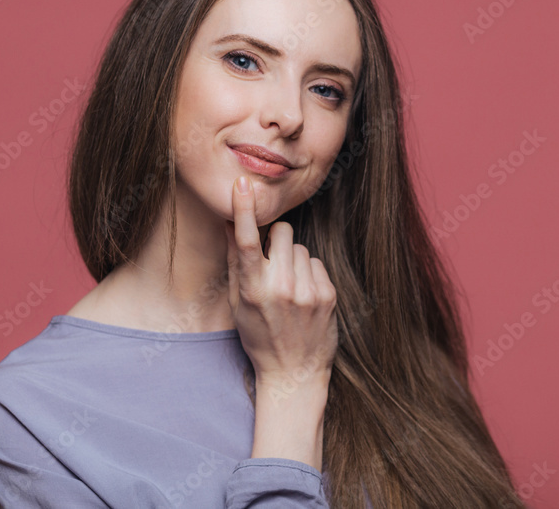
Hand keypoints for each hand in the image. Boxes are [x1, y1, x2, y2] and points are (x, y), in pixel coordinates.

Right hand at [225, 175, 338, 389]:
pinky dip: (308, 273)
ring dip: (293, 259)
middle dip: (276, 240)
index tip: (242, 185)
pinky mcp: (328, 294)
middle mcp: (281, 288)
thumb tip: (230, 223)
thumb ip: (235, 262)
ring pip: (300, 247)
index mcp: (252, 290)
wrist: (294, 374)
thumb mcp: (238, 304)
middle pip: (282, 232)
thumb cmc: (259, 336)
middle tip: (272, 263)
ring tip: (288, 287)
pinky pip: (316, 262)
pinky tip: (303, 295)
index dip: (244, 210)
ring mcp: (307, 292)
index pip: (247, 242)